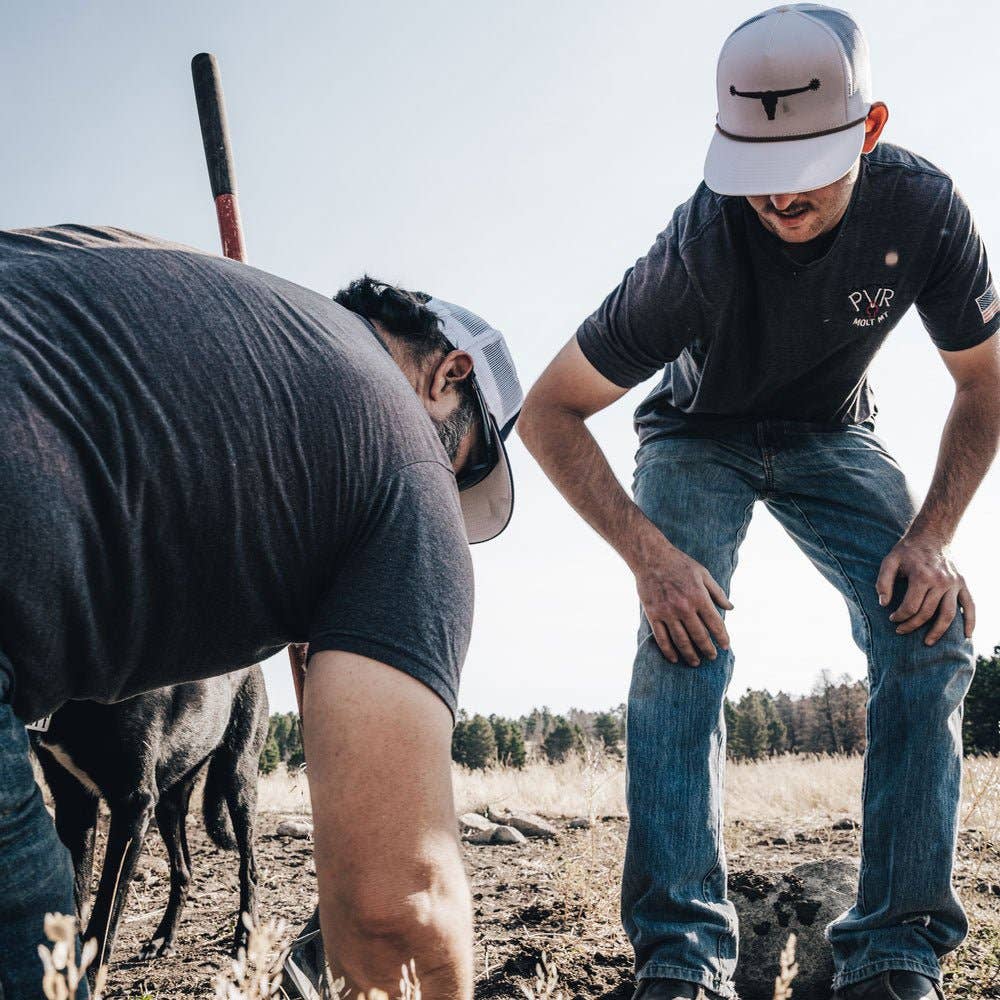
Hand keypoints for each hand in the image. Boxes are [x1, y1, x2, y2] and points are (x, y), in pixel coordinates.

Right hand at [632, 533, 732, 665]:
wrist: (651, 557)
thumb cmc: (679, 563)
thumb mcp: (703, 573)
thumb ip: (717, 592)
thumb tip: (731, 608)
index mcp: (699, 597)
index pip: (715, 624)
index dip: (722, 637)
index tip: (726, 646)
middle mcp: (684, 607)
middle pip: (700, 636)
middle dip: (708, 650)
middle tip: (713, 657)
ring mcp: (667, 613)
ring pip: (681, 641)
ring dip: (690, 654)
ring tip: (696, 662)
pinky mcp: (653, 615)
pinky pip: (662, 638)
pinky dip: (669, 651)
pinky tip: (674, 658)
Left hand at [876, 531, 974, 644]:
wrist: (930, 536)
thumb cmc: (907, 551)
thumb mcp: (889, 561)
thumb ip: (883, 582)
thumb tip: (883, 603)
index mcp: (922, 576)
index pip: (910, 606)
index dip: (899, 616)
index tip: (892, 618)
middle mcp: (941, 581)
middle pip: (927, 613)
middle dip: (912, 625)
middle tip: (900, 630)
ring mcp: (954, 584)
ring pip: (949, 614)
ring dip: (938, 631)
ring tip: (927, 642)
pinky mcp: (962, 584)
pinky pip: (970, 606)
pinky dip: (970, 621)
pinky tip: (966, 636)